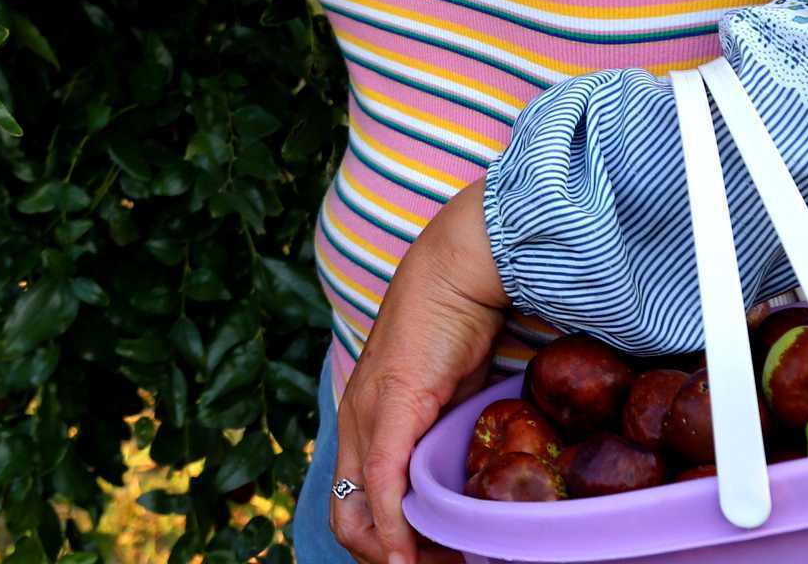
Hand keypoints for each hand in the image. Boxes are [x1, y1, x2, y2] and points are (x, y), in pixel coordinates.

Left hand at [330, 189, 509, 563]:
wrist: (457, 273)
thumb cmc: (454, 330)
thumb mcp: (441, 398)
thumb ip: (437, 437)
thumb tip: (461, 483)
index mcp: (362, 424)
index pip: (349, 507)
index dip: (378, 546)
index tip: (423, 560)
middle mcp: (355, 423)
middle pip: (346, 521)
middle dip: (383, 558)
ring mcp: (368, 413)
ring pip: (358, 508)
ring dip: (396, 552)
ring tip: (440, 563)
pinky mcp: (391, 401)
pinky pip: (380, 476)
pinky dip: (392, 522)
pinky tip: (408, 550)